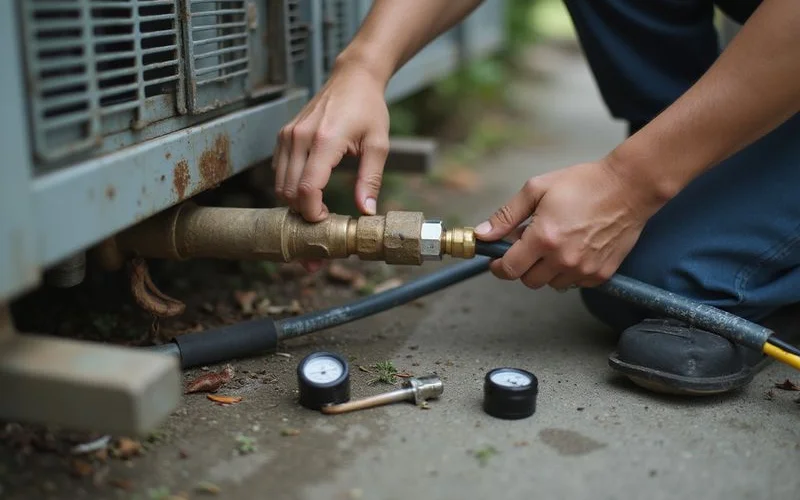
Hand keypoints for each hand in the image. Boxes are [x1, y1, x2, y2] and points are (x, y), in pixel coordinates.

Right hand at [273, 64, 389, 221]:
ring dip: (294, 200)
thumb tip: (367, 212)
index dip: (312, 213)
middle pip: (289, 191)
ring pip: (279, 183)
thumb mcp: (378, 144)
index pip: (307, 189)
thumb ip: (371, 179)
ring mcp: (288, 135)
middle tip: (323, 218)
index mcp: (325, 140)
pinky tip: (308, 187)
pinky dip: (289, 184)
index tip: (326, 221)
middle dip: (303, 212)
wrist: (353, 78)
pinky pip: (278, 170)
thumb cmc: (368, 109)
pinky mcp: (284, 134)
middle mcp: (300, 137)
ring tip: (316, 204)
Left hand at [474, 159, 661, 289]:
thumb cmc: (583, 183)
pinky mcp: (601, 274)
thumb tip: (483, 235)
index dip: (499, 266)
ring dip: (547, 270)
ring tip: (557, 243)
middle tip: (531, 244)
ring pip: (552, 284)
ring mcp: (584, 269)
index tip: (497, 260)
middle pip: (528, 281)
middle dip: (523, 266)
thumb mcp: (537, 189)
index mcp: (543, 238)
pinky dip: (569, 271)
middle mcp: (563, 259)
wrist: (629, 187)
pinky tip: (575, 248)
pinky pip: (575, 283)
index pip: (509, 269)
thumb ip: (506, 215)